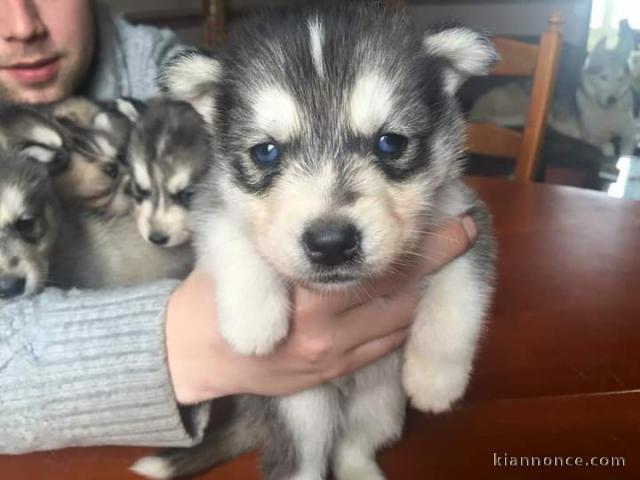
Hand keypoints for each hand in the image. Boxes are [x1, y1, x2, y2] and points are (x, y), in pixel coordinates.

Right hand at [165, 216, 477, 404]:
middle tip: (464, 227)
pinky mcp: (334, 374)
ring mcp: (333, 357)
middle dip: (436, 257)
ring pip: (399, 320)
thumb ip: (291, 226)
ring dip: (426, 288)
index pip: (380, 263)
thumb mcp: (240, 242)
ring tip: (448, 255)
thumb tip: (345, 199)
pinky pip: (385, 346)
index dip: (424, 240)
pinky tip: (415, 296)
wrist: (194, 353)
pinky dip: (405, 320)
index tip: (455, 213)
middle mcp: (326, 329)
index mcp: (303, 292)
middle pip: (400, 291)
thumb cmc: (215, 289)